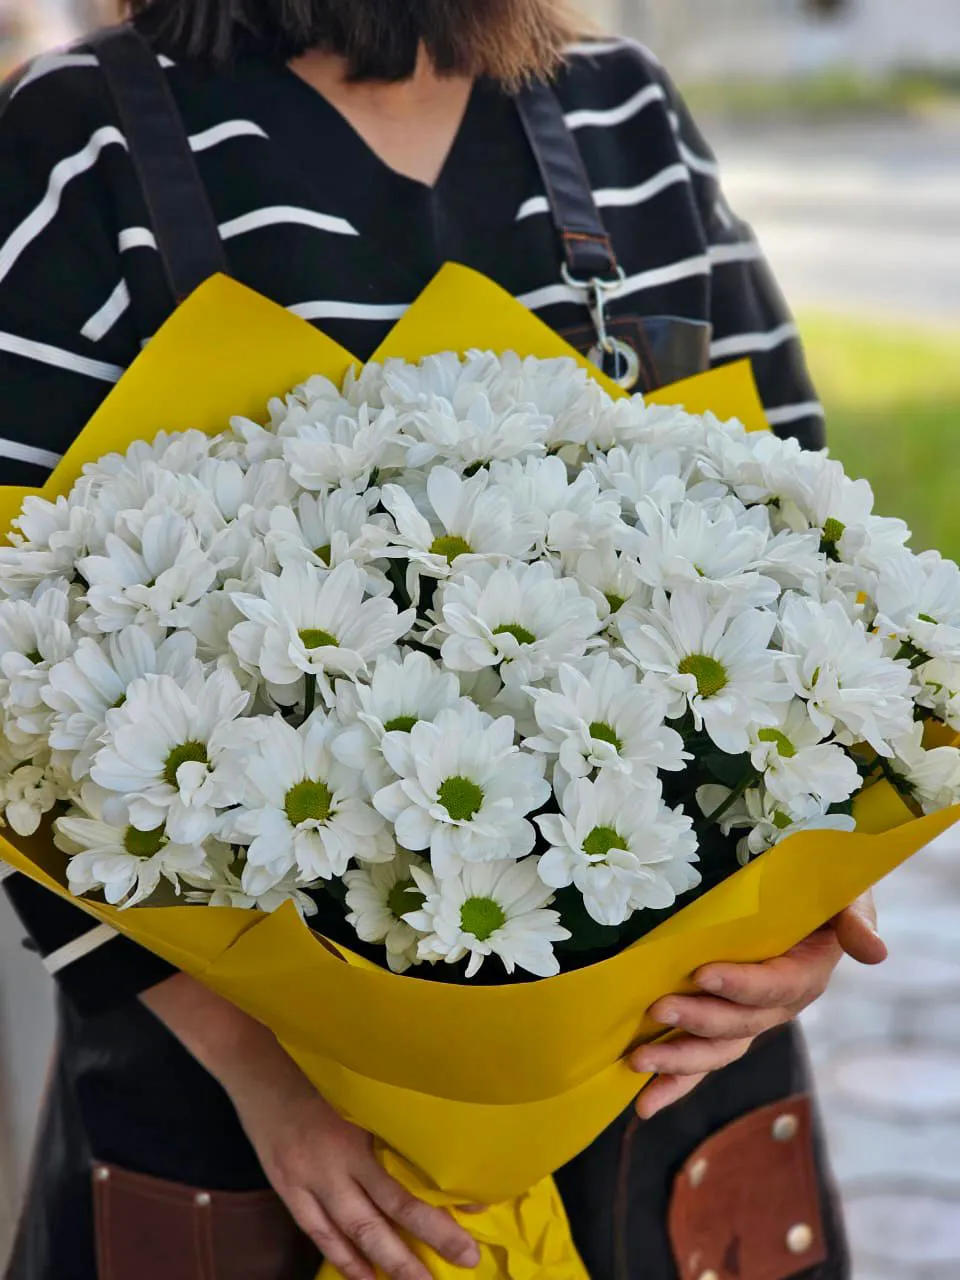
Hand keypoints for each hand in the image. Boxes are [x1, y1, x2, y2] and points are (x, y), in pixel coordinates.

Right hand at [142, 974, 479, 1279]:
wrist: (257, 1060)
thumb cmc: (320, 1064)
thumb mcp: (362, 1087)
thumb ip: (392, 1120)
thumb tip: (440, 1149)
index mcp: (356, 1136)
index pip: (402, 1192)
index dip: (436, 1220)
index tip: (472, 1233)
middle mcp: (331, 1164)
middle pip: (378, 1221)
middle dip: (416, 1253)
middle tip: (460, 1265)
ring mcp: (304, 1179)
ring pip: (348, 1233)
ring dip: (382, 1263)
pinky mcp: (285, 1185)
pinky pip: (315, 1230)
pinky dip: (340, 1255)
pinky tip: (362, 1274)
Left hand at [630, 893, 886, 1119]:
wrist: (804, 903)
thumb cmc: (820, 893)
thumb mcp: (844, 896)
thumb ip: (854, 918)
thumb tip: (875, 950)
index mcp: (805, 975)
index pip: (775, 986)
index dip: (741, 984)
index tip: (702, 974)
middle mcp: (778, 1007)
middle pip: (740, 1025)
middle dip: (697, 1021)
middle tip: (657, 1009)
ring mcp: (750, 1020)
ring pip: (717, 1050)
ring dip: (678, 1060)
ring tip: (639, 1062)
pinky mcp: (725, 1027)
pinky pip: (702, 1060)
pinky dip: (674, 1081)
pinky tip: (644, 1102)